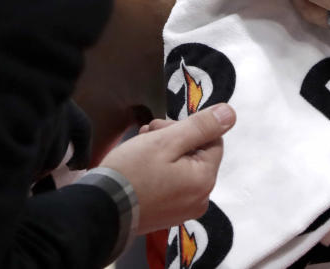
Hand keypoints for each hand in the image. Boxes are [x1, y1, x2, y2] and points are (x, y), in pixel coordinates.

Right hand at [99, 103, 234, 233]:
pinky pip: (173, 184)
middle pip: (197, 154)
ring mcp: (184, 209)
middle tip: (148, 135)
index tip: (160, 128)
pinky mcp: (169, 215)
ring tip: (141, 148)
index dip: (187, 128)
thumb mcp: (167, 141)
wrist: (99, 210)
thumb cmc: (131, 173)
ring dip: (165, 152)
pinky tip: (141, 166)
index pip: (212, 139)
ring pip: (184, 167)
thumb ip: (201, 126)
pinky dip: (160, 171)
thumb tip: (230, 114)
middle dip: (174, 139)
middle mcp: (200, 198)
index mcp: (204, 179)